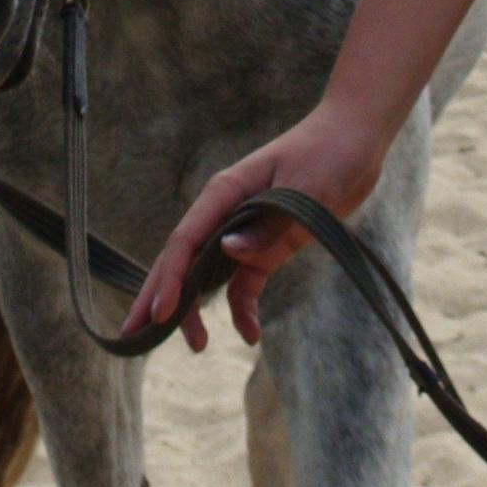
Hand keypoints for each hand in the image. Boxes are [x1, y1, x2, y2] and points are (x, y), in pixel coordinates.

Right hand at [119, 98, 389, 350]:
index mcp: (225, 192)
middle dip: (159, 295)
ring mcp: (245, 229)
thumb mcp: (302, 189)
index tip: (158, 315)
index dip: (169, 278)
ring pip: (208, 273)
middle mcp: (226, 211)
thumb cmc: (326, 154)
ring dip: (197, 308)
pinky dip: (243, 306)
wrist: (354, 141)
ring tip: (194, 346)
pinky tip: (250, 334)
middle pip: (184, 259)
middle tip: (132, 336)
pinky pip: (246, 280)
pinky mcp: (268, 242)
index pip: (186, 240)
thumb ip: (266, 224)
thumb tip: (227, 251)